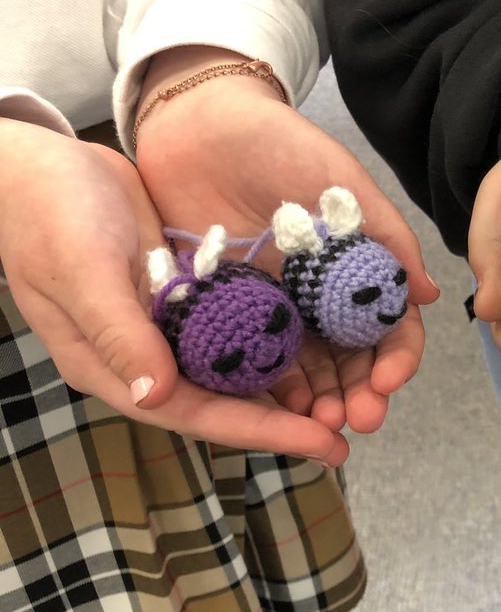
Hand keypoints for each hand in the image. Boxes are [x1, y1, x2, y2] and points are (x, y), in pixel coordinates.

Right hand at [0, 119, 349, 464]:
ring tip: (341, 402)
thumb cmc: (49, 214)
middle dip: (285, 422)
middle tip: (346, 437)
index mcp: (116, 367)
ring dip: (286, 388)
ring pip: (237, 372)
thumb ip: (120, 333)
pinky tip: (319, 349)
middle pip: (226, 403)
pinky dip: (272, 343)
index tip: (319, 447)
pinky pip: (237, 330)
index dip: (262, 433)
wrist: (41, 164)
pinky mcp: (186, 297)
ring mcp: (168, 328)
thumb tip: (158, 396)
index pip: (199, 414)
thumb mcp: (82, 270)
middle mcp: (147, 358)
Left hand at [134, 47, 439, 433]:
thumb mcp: (342, 181)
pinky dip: (265, 388)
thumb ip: (386, 233)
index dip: (397, 358)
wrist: (196, 120)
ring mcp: (274, 306)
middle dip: (360, 394)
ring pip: (305, 369)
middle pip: (351, 359)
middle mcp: (319, 295)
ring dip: (318, 402)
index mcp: (355, 268)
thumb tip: (427, 296)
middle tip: (357, 421)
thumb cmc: (278, 142)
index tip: (389, 382)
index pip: (389, 326)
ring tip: (317, 426)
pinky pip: (250, 357)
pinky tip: (270, 409)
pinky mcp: (226, 308)